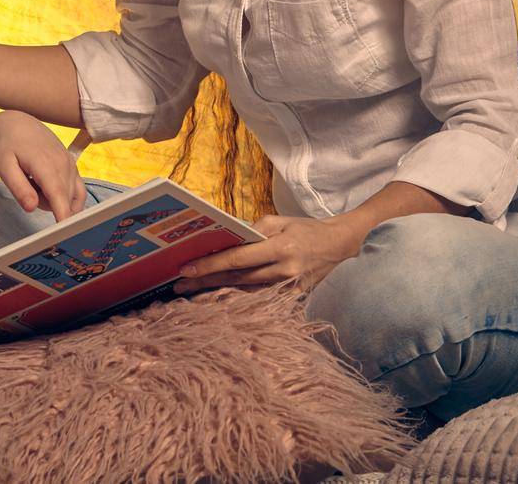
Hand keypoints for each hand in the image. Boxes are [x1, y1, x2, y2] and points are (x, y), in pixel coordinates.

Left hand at [0, 109, 86, 221]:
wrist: (19, 127)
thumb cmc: (8, 148)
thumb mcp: (4, 167)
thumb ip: (18, 188)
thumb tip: (31, 207)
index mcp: (45, 164)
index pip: (57, 194)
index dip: (63, 214)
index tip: (66, 233)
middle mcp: (63, 164)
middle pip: (64, 201)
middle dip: (48, 207)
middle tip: (29, 188)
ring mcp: (71, 165)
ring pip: (70, 199)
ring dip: (55, 201)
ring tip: (36, 184)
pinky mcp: (74, 168)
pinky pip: (77, 193)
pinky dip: (65, 198)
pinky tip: (48, 189)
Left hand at [172, 213, 365, 294]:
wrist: (339, 246)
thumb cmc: (306, 228)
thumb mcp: (280, 220)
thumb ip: (253, 230)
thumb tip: (227, 239)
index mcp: (281, 248)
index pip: (238, 259)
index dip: (210, 265)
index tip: (186, 268)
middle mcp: (284, 272)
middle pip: (236, 279)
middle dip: (205, 282)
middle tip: (178, 285)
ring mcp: (288, 288)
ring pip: (244, 292)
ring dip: (216, 291)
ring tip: (190, 291)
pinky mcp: (290, 297)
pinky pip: (257, 296)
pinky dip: (235, 295)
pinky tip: (216, 295)